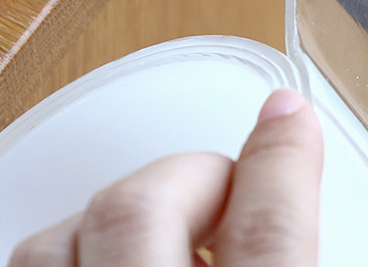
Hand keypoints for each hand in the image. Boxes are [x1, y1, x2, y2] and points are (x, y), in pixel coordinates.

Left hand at [7, 89, 322, 266]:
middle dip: (191, 173)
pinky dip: (67, 249)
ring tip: (160, 230)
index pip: (267, 233)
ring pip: (61, 236)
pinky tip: (103, 261)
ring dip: (118, 211)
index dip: (280, 161)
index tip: (288, 115)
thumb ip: (294, 251)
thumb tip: (306, 189)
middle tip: (222, 188)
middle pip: (144, 208)